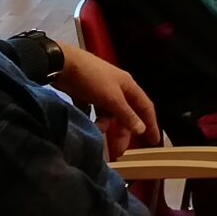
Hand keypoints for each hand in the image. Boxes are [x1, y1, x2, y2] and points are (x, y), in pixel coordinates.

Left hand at [54, 43, 158, 158]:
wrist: (62, 64)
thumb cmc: (92, 79)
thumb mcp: (111, 99)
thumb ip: (126, 115)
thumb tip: (142, 130)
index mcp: (128, 86)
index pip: (145, 108)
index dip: (151, 124)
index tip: (153, 142)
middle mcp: (117, 88)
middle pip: (126, 114)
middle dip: (123, 132)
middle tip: (119, 152)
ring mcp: (101, 91)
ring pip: (109, 114)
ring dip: (106, 127)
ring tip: (99, 137)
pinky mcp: (85, 93)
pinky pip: (93, 111)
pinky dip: (92, 120)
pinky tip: (89, 128)